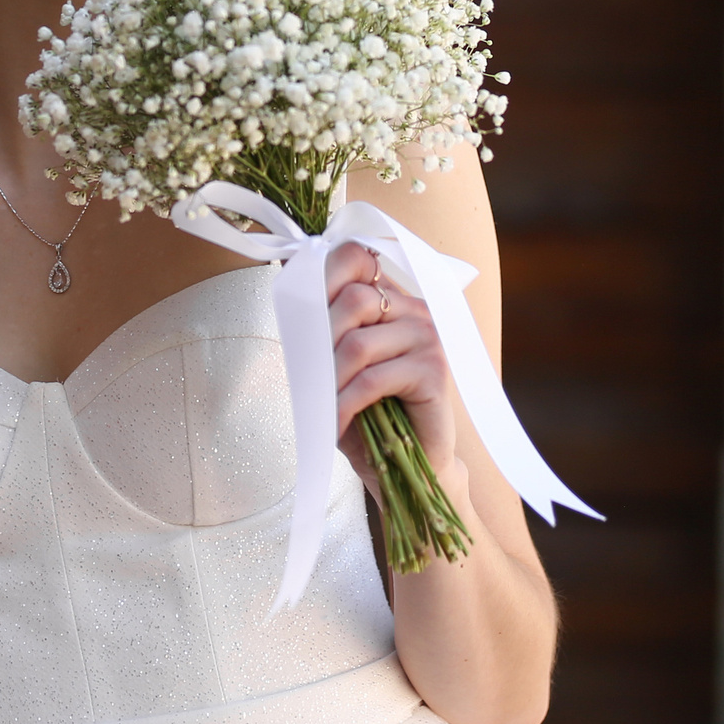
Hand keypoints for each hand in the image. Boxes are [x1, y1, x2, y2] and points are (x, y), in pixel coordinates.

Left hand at [325, 242, 461, 483]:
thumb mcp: (338, 367)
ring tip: (323, 404)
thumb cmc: (370, 415)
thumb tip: (289, 300)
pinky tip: (337, 422)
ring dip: (330, 379)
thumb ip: (323, 331)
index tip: (301, 312)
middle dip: (320, 341)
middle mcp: (415, 309)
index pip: (355, 258)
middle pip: (353, 299)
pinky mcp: (434, 370)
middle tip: (311, 377)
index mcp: (392, 299)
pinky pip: (373, 379)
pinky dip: (345, 404)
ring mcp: (428, 337)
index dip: (322, 277)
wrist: (409, 466)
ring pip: (358, 343)